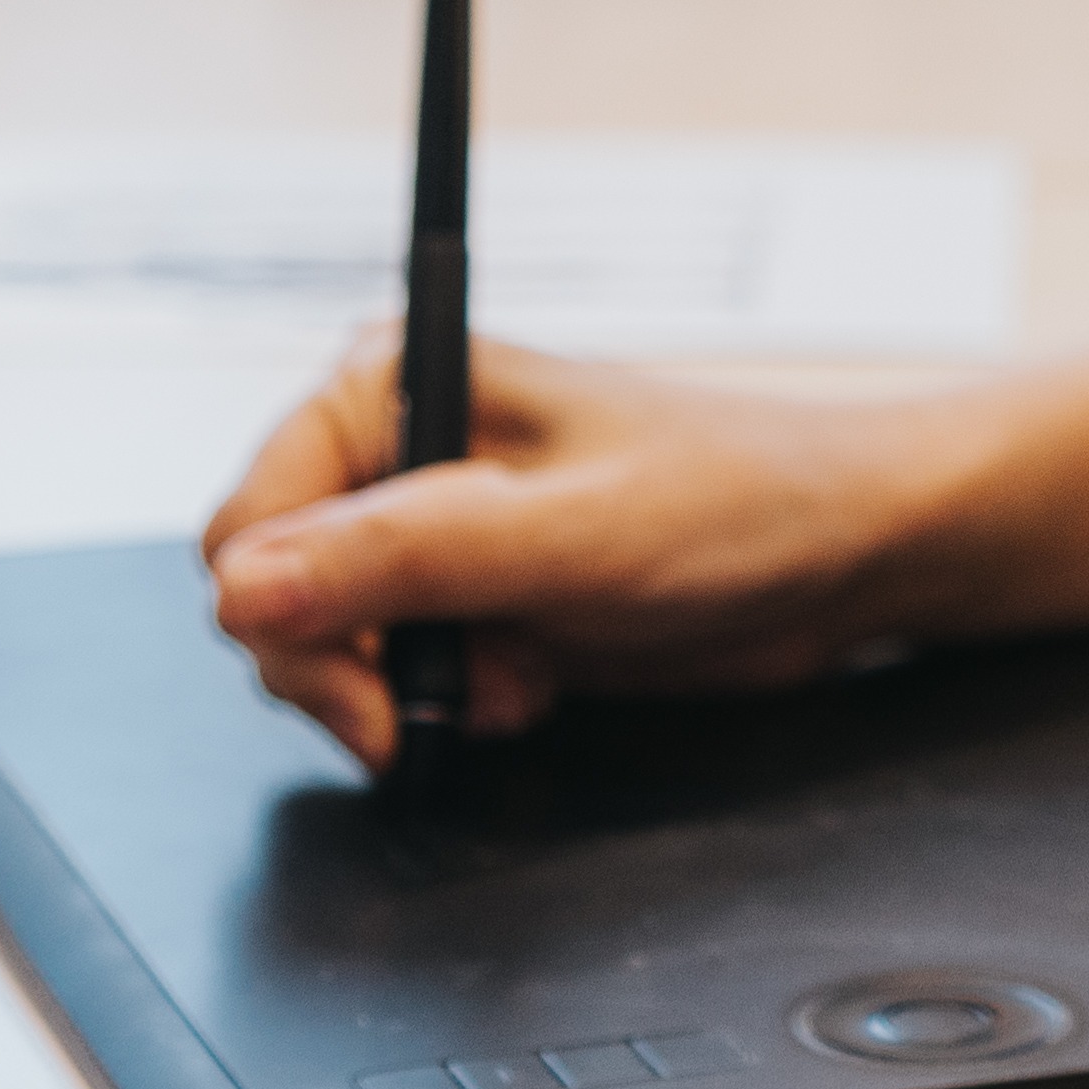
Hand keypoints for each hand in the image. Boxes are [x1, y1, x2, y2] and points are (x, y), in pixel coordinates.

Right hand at [198, 333, 961, 770]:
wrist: (843, 552)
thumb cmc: (738, 502)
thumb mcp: (569, 537)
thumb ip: (404, 561)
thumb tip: (245, 591)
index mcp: (392, 382)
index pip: (247, 526)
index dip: (288, 624)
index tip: (372, 695)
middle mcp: (394, 447)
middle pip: (270, 596)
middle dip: (349, 671)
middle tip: (447, 706)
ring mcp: (429, 527)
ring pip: (323, 646)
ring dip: (405, 692)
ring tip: (514, 684)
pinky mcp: (469, 593)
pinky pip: (393, 673)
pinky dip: (447, 704)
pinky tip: (526, 689)